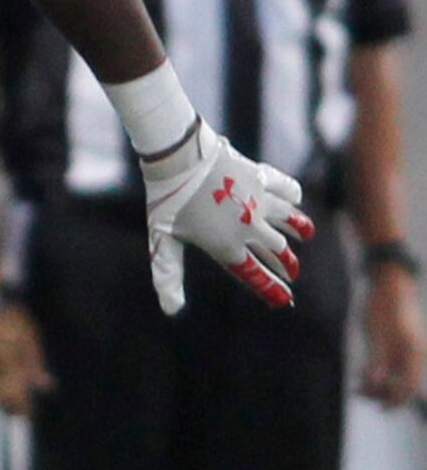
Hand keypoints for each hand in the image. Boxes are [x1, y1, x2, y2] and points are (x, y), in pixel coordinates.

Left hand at [139, 121, 312, 314]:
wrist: (181, 159)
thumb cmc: (167, 202)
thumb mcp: (162, 241)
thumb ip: (168, 275)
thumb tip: (171, 310)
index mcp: (227, 245)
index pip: (253, 274)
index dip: (270, 289)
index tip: (286, 300)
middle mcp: (249, 226)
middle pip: (274, 249)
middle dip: (285, 263)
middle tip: (293, 272)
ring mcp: (258, 201)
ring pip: (287, 219)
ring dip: (298, 228)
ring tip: (307, 235)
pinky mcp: (259, 177)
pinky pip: (283, 187)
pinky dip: (292, 194)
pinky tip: (296, 199)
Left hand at [358, 269, 425, 407]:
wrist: (389, 287)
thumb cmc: (383, 308)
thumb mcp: (376, 334)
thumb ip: (377, 359)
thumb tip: (377, 383)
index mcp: (414, 352)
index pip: (410, 385)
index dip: (396, 400)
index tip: (380, 408)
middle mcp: (414, 355)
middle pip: (404, 385)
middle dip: (384, 393)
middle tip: (359, 391)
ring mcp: (407, 352)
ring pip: (397, 378)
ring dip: (379, 386)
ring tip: (358, 387)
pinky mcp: (398, 349)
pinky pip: (392, 368)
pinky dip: (378, 375)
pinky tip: (363, 376)